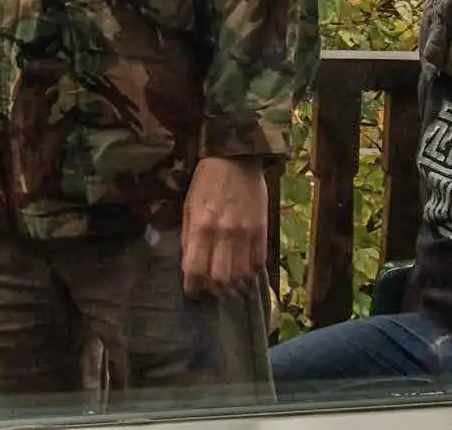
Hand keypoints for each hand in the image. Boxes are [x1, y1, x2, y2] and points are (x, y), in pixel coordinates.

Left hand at [180, 156, 267, 297]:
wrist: (236, 159)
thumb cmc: (206, 181)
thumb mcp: (189, 205)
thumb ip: (189, 236)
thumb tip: (189, 263)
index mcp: (201, 226)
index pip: (196, 269)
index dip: (193, 286)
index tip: (191, 291)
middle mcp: (224, 234)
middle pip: (220, 279)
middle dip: (213, 288)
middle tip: (210, 286)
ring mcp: (246, 234)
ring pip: (241, 275)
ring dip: (233, 283)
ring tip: (227, 280)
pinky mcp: (262, 231)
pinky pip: (258, 263)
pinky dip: (250, 272)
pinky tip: (243, 269)